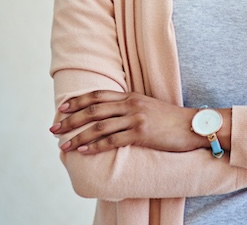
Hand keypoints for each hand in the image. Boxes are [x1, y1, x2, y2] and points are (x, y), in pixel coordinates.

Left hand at [49, 90, 201, 155]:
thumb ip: (127, 107)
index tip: (61, 108)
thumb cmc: (168, 119)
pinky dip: (97, 146)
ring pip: (100, 127)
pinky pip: (114, 140)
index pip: (97, 95)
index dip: (77, 101)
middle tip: (54, 129)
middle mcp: (130, 104)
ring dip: (79, 136)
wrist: (192, 125)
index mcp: (129, 96)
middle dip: (71, 120)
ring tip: (65, 145)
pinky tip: (85, 151)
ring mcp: (136, 119)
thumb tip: (108, 114)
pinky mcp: (142, 134)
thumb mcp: (146, 106)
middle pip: (93, 110)